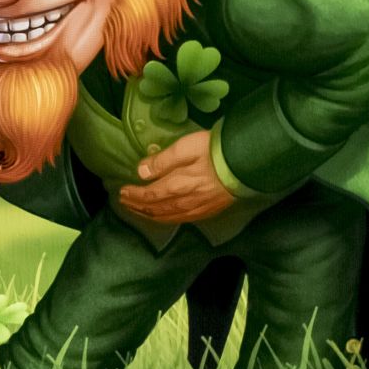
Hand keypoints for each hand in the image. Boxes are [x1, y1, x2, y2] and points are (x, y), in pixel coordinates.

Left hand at [118, 130, 234, 222]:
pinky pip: (180, 220)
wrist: (246, 164)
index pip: (148, 195)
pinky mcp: (207, 211)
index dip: (133, 195)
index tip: (121, 191)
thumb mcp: (186, 147)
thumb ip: (162, 160)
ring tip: (138, 210)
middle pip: (154, 209)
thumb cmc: (215, 151)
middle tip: (124, 202)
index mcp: (176, 186)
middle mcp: (183, 202)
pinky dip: (165, 220)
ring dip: (148, 214)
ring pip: (166, 217)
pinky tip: (163, 217)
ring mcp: (196, 209)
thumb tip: (141, 172)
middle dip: (137, 206)